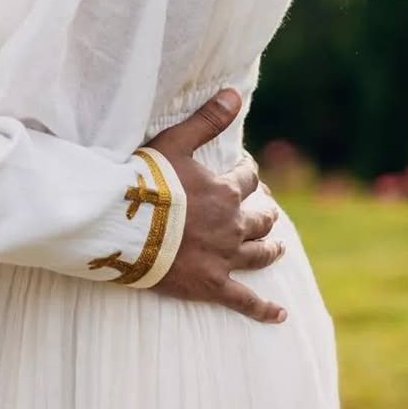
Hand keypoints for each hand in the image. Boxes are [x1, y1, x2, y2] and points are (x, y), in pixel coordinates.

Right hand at [149, 89, 286, 323]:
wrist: (127, 225)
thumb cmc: (147, 180)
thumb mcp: (176, 142)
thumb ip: (208, 119)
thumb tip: (236, 92)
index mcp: (225, 191)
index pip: (247, 178)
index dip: (247, 172)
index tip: (244, 168)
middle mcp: (233, 224)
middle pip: (260, 218)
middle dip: (266, 211)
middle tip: (267, 209)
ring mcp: (225, 257)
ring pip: (259, 253)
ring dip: (270, 249)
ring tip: (279, 247)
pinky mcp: (212, 284)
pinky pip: (245, 301)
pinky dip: (264, 310)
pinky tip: (280, 315)